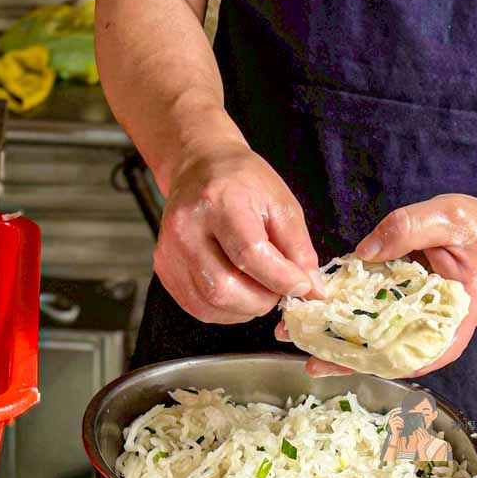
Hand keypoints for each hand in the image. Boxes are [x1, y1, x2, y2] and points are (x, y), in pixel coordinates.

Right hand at [156, 145, 323, 323]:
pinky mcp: (163, 267)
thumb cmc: (241, 181)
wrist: (198, 168)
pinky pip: (197, 306)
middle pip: (224, 288)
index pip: (249, 255)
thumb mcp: (280, 203)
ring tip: (258, 287)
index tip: (302, 285)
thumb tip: (312, 291)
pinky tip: (238, 289)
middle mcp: (186, 227)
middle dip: (261, 300)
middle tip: (277, 289)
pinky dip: (225, 309)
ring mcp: (170, 250)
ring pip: (210, 304)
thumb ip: (299, 249)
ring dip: (244, 308)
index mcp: (219, 202)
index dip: (281, 279)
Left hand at [305, 194, 476, 376]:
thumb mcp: (450, 219)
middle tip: (302, 351)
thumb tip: (363, 252)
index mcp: (450, 326)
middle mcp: (429, 332)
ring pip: (370, 340)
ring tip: (295, 337)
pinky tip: (312, 314)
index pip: (411, 357)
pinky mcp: (398, 305)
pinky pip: (369, 316)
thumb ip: (407, 230)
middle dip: (342, 354)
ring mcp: (412, 320)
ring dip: (333, 339)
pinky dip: (341, 316)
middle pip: (382, 354)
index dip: (373, 363)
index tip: (341, 361)